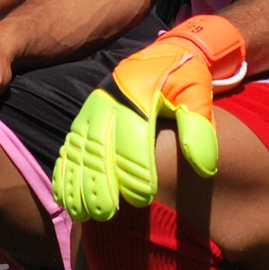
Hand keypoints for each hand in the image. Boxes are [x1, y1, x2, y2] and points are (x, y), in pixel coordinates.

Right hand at [51, 16, 246, 221]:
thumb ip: (199, 127)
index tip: (145, 197)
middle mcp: (108, 102)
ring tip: (83, 213)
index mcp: (138, 94)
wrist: (163, 55)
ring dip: (79, 184)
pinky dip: (65, 174)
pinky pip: (69, 149)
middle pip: (100, 147)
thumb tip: (203, 168)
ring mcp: (91, 111)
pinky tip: (64, 198)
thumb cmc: (183, 79)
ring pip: (80, 151)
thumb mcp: (197, 93)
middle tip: (107, 213)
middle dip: (102, 183)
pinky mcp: (82, 120)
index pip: (134, 136)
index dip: (136, 168)